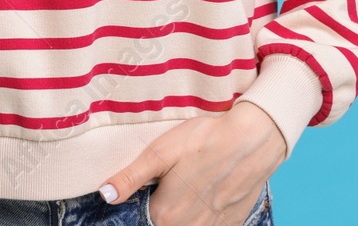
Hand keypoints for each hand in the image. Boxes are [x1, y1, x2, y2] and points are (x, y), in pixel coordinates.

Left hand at [99, 100, 284, 225]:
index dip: (147, 195)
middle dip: (165, 203)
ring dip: (185, 209)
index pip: (142, 215)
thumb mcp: (161, 152)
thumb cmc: (204, 141)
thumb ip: (131, 178)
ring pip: (186, 224)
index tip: (156, 179)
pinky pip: (209, 224)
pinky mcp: (230, 223)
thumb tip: (105, 195)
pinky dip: (205, 213)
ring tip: (193, 181)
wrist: (253, 140)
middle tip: (178, 176)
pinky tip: (210, 190)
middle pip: (165, 221)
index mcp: (165, 215)